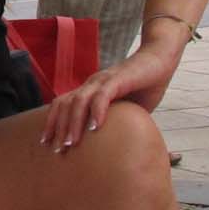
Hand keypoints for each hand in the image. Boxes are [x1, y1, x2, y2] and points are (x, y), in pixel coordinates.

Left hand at [39, 41, 175, 151]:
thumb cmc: (144, 86)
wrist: (161, 59)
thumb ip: (117, 123)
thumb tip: (115, 148)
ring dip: (73, 122)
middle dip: (58, 128)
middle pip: (65, 104)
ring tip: (71, 143)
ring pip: (79, 101)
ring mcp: (103, 80)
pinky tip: (95, 128)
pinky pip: (103, 95)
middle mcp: (92, 84)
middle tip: (57, 149)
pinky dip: (97, 111)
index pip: (62, 105)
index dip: (53, 123)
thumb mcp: (127, 110)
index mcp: (90, 90)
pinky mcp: (119, 79)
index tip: (47, 143)